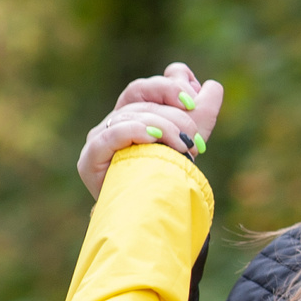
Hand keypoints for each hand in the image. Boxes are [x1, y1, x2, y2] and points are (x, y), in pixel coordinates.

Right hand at [78, 62, 223, 197]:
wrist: (158, 215)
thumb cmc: (172, 176)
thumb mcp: (194, 137)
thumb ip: (203, 108)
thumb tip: (211, 84)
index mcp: (133, 114)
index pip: (145, 88)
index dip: (169, 87)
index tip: (192, 101)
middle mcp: (113, 123)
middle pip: (139, 98)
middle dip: (173, 113)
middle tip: (192, 136)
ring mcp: (99, 140)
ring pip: (129, 115)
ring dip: (163, 127)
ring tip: (183, 146)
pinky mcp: (89, 160)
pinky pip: (110, 135)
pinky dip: (134, 132)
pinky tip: (152, 137)